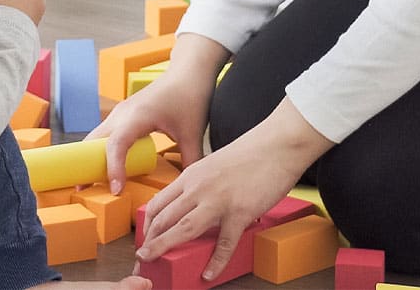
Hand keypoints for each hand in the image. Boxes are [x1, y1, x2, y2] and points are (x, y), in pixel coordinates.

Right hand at [87, 34, 227, 192]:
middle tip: (82, 190)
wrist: (188, 70)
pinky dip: (100, 150)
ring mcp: (121, 112)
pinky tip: (105, 167)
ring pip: (96, 136)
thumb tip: (187, 189)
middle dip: (86, 164)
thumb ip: (190, 161)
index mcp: (138, 115)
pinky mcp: (123, 114)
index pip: (116, 144)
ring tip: (90, 183)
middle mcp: (123, 113)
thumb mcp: (193, 133)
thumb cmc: (190, 96)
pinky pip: (105, 134)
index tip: (116, 189)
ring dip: (91, 157)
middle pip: (95, 140)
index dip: (113, 167)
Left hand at [136, 101, 331, 280]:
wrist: (277, 144)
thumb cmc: (249, 153)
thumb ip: (200, 184)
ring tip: (153, 263)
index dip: (147, 226)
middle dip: (149, 242)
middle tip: (143, 259)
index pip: (158, 204)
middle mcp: (199, 188)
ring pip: (183, 229)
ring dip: (164, 248)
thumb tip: (192, 206)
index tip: (144, 241)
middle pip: (164, 218)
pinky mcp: (240, 212)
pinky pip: (224, 243)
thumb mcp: (213, 165)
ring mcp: (218, 200)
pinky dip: (215, 262)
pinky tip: (208, 274)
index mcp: (191, 175)